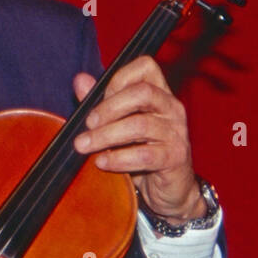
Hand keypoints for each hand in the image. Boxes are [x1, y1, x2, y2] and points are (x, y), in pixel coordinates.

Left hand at [71, 59, 205, 223]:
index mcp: (160, 94)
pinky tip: (101, 163)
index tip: (97, 99)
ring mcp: (176, 132)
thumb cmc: (142, 152)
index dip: (117, 79)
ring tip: (84, 146)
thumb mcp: (119, 125)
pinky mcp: (175, 158)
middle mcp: (172, 108)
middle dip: (108, 108)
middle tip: (87, 124)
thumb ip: (101, 102)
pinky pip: (145, 155)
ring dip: (106, 135)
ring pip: (140, 125)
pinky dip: (118, 159)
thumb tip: (80, 79)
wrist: (169, 190)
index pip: (145, 67)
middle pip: (142, 92)